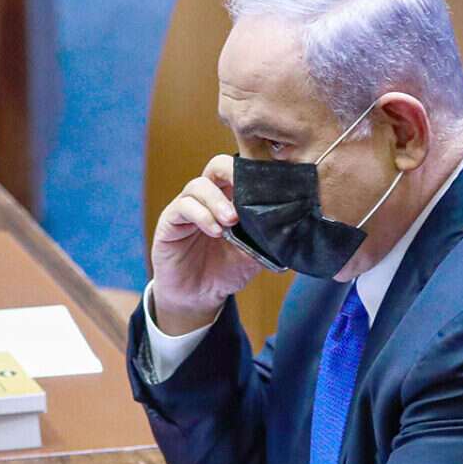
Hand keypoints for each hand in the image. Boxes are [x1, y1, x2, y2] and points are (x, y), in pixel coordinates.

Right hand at [150, 154, 262, 334]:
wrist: (199, 297)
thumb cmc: (226, 270)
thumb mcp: (253, 255)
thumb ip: (267, 238)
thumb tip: (292, 228)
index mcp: (231, 199)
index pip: (240, 172)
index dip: (253, 171)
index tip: (269, 184)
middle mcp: (209, 198)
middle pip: (218, 166)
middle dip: (232, 172)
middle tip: (247, 192)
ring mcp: (188, 207)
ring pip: (199, 185)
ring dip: (217, 201)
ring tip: (231, 220)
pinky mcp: (170, 221)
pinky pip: (184, 207)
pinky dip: (202, 216)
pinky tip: (216, 231)